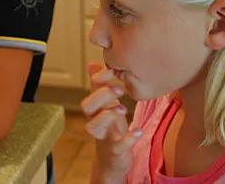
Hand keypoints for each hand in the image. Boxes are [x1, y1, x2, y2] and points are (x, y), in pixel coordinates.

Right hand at [80, 62, 142, 182]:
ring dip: (107, 116)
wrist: (112, 160)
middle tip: (119, 89)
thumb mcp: (108, 105)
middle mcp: (96, 121)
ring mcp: (104, 137)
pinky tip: (138, 131)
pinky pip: (117, 147)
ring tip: (124, 109)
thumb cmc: (111, 128)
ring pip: (92, 127)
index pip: (90, 91)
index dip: (98, 80)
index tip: (111, 71)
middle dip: (101, 95)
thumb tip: (93, 63)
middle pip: (86, 107)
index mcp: (97, 109)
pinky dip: (128, 139)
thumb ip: (101, 86)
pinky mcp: (115, 152)